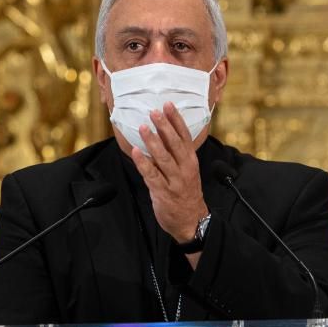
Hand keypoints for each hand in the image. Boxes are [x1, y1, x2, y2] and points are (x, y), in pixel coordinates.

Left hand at [132, 102, 207, 243]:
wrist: (191, 221)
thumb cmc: (186, 194)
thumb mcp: (187, 171)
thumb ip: (177, 155)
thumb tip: (162, 134)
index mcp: (191, 161)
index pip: (184, 136)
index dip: (176, 120)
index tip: (168, 105)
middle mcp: (184, 168)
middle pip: (175, 144)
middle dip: (164, 126)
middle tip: (154, 111)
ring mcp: (174, 180)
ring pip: (163, 158)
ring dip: (153, 141)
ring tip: (143, 127)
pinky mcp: (162, 192)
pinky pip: (151, 175)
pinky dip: (143, 163)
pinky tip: (135, 151)